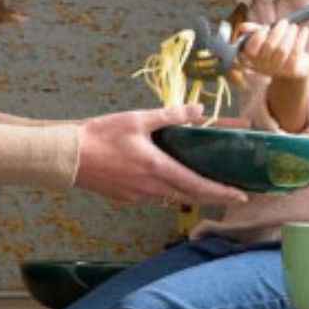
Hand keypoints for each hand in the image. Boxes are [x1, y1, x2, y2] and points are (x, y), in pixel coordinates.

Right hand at [74, 104, 248, 206]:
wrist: (68, 156)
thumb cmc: (101, 135)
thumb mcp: (137, 119)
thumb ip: (170, 116)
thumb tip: (198, 110)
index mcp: (158, 169)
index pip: (198, 185)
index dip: (221, 191)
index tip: (240, 195)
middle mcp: (151, 188)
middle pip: (190, 197)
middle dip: (213, 196)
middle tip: (232, 193)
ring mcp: (138, 196)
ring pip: (173, 199)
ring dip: (192, 195)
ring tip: (207, 187)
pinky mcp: (126, 198)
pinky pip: (156, 198)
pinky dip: (170, 193)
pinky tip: (171, 183)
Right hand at [235, 19, 308, 82]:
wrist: (294, 70)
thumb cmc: (276, 49)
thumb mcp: (264, 38)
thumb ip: (253, 30)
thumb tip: (242, 27)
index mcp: (252, 58)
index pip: (250, 48)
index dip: (258, 35)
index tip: (266, 27)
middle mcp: (263, 65)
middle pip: (269, 46)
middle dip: (277, 30)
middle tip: (284, 22)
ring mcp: (277, 69)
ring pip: (282, 49)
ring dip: (289, 34)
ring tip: (293, 27)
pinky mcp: (291, 70)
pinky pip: (296, 52)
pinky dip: (301, 38)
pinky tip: (304, 31)